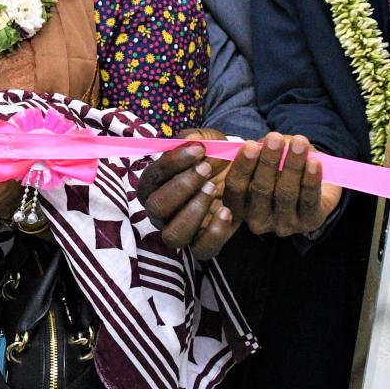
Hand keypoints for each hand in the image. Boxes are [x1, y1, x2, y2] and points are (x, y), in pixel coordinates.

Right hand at [138, 133, 238, 259]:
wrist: (236, 174)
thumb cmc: (211, 157)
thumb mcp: (204, 141)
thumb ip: (195, 138)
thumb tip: (191, 141)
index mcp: (153, 185)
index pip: (152, 177)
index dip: (173, 162)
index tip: (199, 149)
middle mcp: (160, 212)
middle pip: (156, 208)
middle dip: (181, 187)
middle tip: (206, 169)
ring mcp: (180, 230)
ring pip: (174, 235)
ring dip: (193, 211)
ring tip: (212, 189)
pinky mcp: (203, 244)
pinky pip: (202, 250)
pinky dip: (215, 233)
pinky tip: (227, 211)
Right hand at [222, 132, 342, 237]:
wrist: (314, 183)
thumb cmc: (280, 168)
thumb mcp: (264, 159)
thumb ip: (258, 152)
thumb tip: (260, 143)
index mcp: (239, 207)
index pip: (235, 188)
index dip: (242, 167)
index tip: (250, 145)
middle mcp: (258, 221)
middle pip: (261, 190)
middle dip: (268, 162)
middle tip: (275, 139)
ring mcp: (284, 225)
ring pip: (287, 194)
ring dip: (293, 166)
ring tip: (299, 143)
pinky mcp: (309, 223)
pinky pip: (309, 201)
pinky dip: (311, 180)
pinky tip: (314, 162)